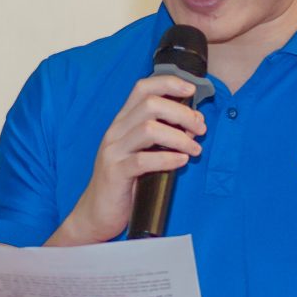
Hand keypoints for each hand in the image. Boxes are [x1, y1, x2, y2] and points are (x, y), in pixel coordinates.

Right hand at [53, 75, 207, 245]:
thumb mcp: (141, 152)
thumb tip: (192, 124)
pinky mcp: (115, 173)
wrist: (96, 214)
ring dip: (179, 137)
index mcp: (122, 122)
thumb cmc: (125, 183)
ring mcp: (113, 152)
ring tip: (195, 148)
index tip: (192, 90)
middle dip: (182, 113)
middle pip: (150, 105)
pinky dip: (168, 159)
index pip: (142, 88)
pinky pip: (143, 161)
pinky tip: (182, 161)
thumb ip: (160, 136)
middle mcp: (115, 132)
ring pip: (149, 129)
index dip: (168, 83)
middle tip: (200, 128)